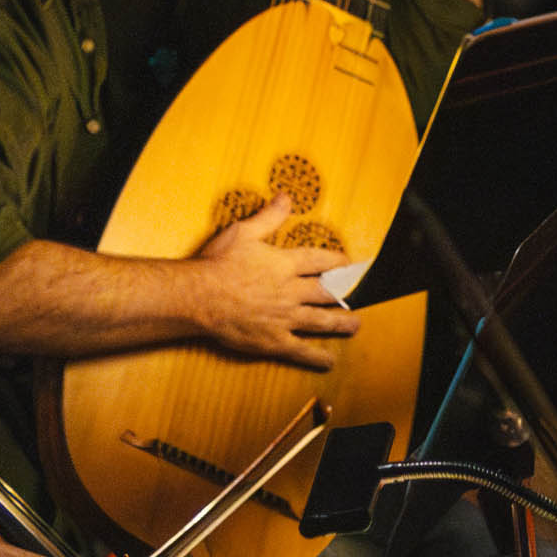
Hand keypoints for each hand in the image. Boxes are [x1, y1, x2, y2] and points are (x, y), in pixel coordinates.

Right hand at [186, 210, 356, 370]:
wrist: (195, 297)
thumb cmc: (216, 264)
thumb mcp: (244, 232)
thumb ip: (269, 217)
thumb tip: (286, 196)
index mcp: (286, 265)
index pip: (323, 260)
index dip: (340, 261)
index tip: (350, 264)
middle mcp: (291, 291)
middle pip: (328, 292)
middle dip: (347, 294)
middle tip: (361, 296)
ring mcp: (284, 318)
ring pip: (322, 321)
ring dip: (342, 324)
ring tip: (355, 325)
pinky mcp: (272, 340)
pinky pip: (300, 350)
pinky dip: (316, 356)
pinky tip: (329, 360)